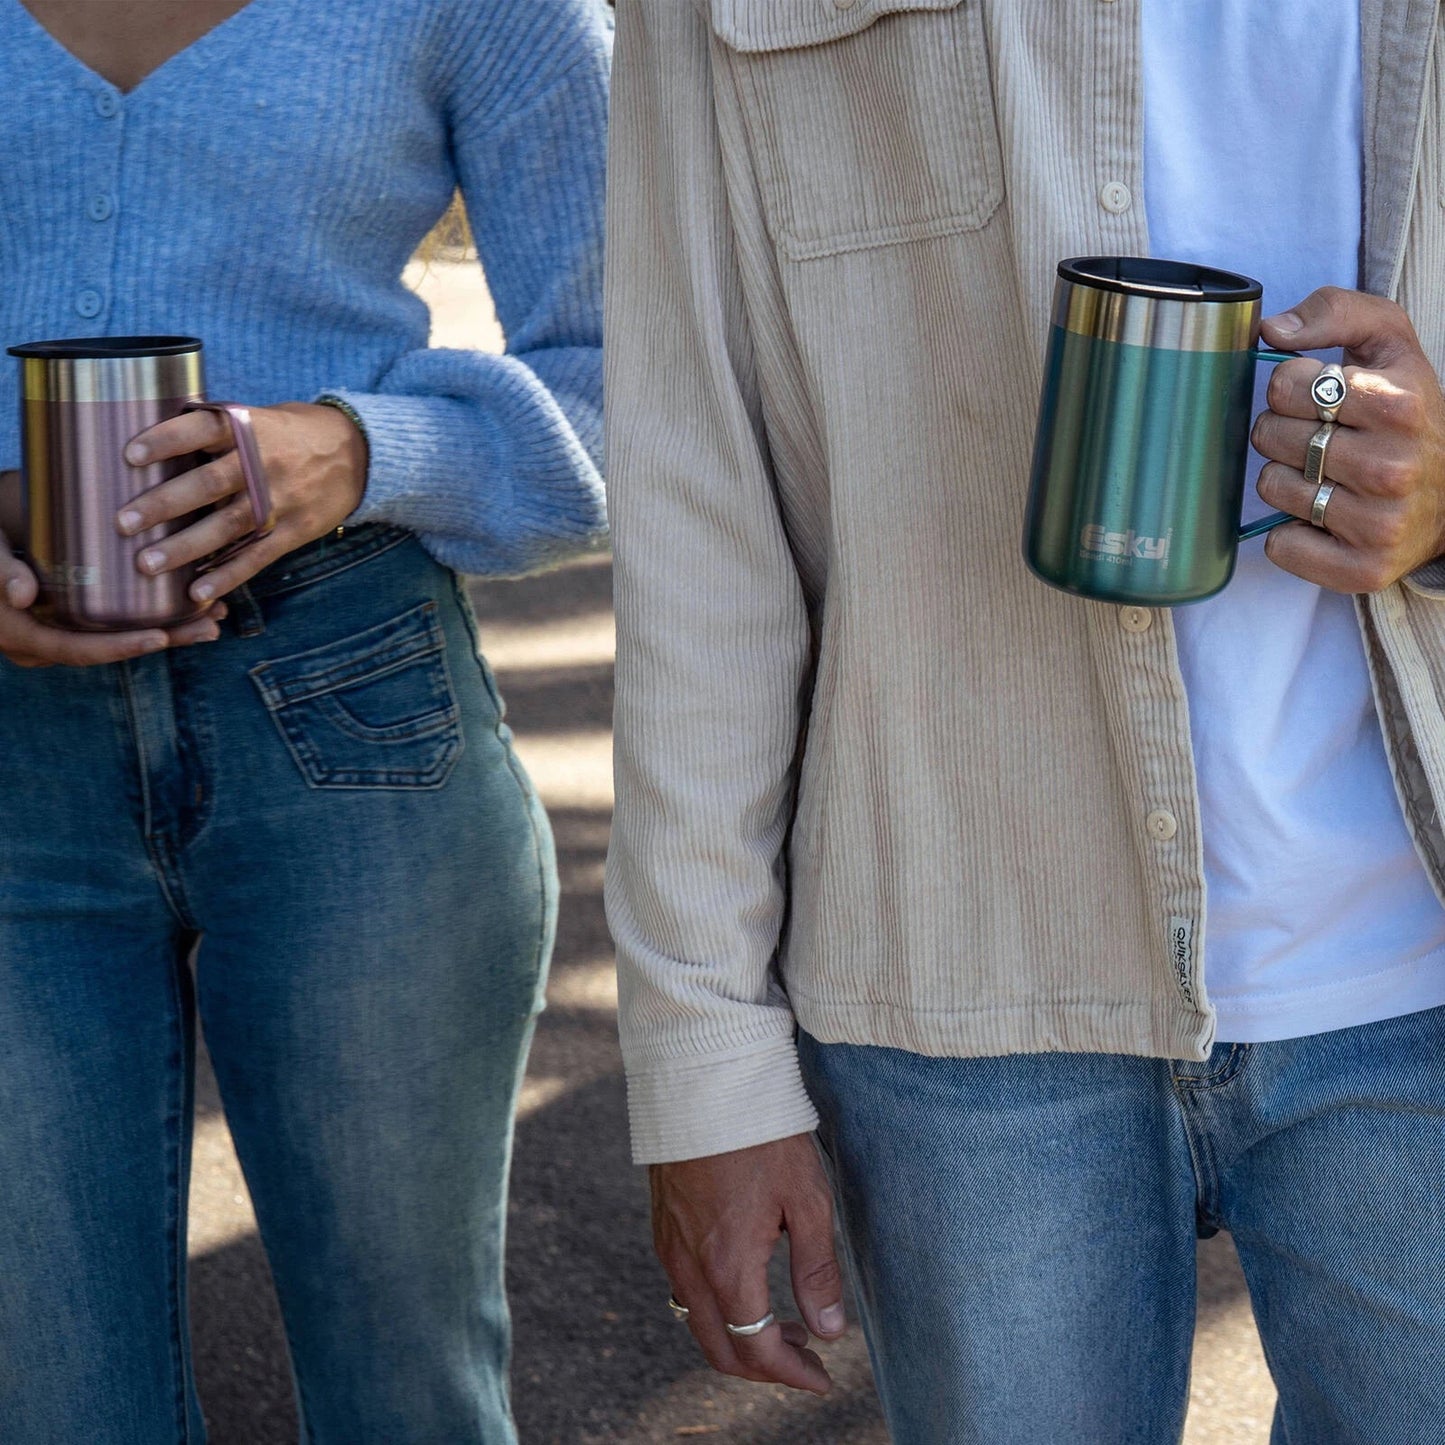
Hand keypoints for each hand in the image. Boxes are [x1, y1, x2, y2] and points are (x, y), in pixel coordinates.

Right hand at [0, 539, 225, 669]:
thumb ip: (1, 570)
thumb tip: (24, 596)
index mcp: (23, 637)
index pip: (79, 650)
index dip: (121, 646)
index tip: (162, 637)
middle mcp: (44, 646)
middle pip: (112, 649)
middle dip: (165, 639)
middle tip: (212, 625)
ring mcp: (59, 636)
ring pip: (119, 640)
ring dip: (170, 631)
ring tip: (215, 618)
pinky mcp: (72, 622)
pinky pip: (115, 627)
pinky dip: (152, 618)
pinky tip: (191, 607)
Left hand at [116, 402, 367, 603]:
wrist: (359, 452)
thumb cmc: (293, 433)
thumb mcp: (259, 417)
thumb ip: (216, 429)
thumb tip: (155, 436)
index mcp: (249, 428)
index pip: (203, 430)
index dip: (167, 441)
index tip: (130, 456)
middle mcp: (264, 463)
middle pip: (210, 484)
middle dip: (165, 504)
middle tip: (124, 522)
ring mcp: (281, 500)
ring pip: (229, 526)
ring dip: (186, 547)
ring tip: (147, 565)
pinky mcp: (295, 530)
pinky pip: (258, 556)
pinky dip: (228, 576)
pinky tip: (198, 593)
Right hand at [651, 1134, 846, 1395]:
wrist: (705, 1081)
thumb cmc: (762, 1134)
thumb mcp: (807, 1199)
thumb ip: (816, 1270)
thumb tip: (829, 1330)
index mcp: (728, 1266)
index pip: (756, 1350)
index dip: (791, 1374)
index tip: (822, 1378)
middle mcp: (689, 1266)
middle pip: (720, 1350)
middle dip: (765, 1368)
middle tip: (805, 1360)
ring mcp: (669, 1247)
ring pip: (698, 1322)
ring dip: (739, 1338)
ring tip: (784, 1325)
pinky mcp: (663, 1227)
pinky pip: (685, 1290)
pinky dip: (718, 1308)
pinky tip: (748, 1285)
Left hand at [1252, 287, 1444, 592]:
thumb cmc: (1408, 412)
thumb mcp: (1390, 344)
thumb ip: (1336, 312)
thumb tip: (1273, 329)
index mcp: (1398, 403)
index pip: (1286, 385)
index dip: (1289, 387)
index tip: (1316, 397)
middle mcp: (1392, 466)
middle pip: (1270, 436)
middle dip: (1282, 432)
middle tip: (1319, 439)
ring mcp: (1378, 523)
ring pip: (1272, 488)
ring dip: (1285, 480)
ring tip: (1325, 477)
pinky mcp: (1361, 569)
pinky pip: (1280, 545)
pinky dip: (1289, 533)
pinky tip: (1322, 519)